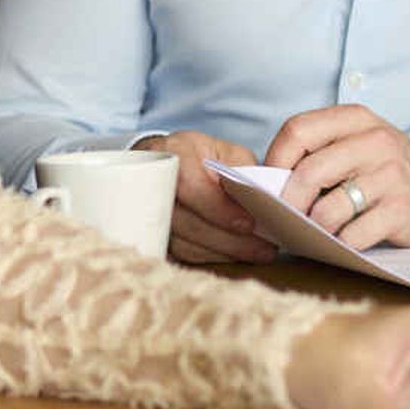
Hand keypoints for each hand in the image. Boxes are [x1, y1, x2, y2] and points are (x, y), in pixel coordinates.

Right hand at [152, 129, 274, 264]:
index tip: (248, 224)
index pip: (189, 184)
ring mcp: (145, 210)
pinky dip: (210, 256)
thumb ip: (243, 173)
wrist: (165, 163)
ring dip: (222, 252)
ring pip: (183, 243)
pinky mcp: (152, 233)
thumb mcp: (227, 153)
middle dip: (228, 239)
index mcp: (174, 152)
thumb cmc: (202, 157)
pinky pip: (180, 254)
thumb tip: (264, 202)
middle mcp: (153, 181)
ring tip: (257, 253)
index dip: (217, 208)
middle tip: (263, 248)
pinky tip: (234, 255)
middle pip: (186, 221)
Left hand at [265, 104, 409, 249]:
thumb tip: (268, 183)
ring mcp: (390, 177)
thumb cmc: (382, 165)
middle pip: (309, 172)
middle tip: (287, 215)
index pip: (298, 130)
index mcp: (356, 119)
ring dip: (314, 227)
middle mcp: (375, 142)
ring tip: (314, 229)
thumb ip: (317, 149)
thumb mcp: (355, 140)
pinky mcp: (400, 211)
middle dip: (289, 201)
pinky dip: (340, 243)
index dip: (274, 160)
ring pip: (329, 210)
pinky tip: (342, 239)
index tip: (271, 182)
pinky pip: (353, 235)